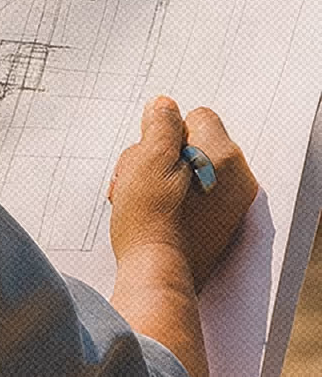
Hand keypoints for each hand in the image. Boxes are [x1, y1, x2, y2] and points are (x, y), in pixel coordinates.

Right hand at [108, 97, 257, 290]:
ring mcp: (230, 204)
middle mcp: (236, 178)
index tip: (150, 151)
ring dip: (163, 176)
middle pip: (192, 144)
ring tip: (141, 196)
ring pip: (190, 168)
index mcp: (223, 156)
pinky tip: (155, 211)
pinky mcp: (220, 224)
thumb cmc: (150, 216)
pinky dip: (175, 197)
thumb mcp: (148, 157)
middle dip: (161, 155)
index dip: (166, 130)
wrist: (157, 271)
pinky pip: (196, 194)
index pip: (196, 117)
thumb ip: (161, 125)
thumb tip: (165, 106)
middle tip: (140, 177)